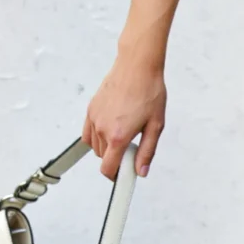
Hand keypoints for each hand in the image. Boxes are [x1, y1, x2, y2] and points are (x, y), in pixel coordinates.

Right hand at [82, 48, 165, 179]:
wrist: (137, 66)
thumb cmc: (149, 91)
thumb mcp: (155, 125)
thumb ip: (147, 151)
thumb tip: (141, 171)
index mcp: (118, 136)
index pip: (107, 168)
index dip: (115, 176)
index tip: (122, 176)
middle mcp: (102, 129)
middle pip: (103, 158)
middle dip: (116, 158)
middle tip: (132, 146)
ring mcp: (94, 118)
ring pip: (95, 146)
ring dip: (107, 147)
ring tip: (124, 132)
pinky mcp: (91, 109)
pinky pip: (88, 133)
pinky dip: (97, 137)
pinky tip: (110, 129)